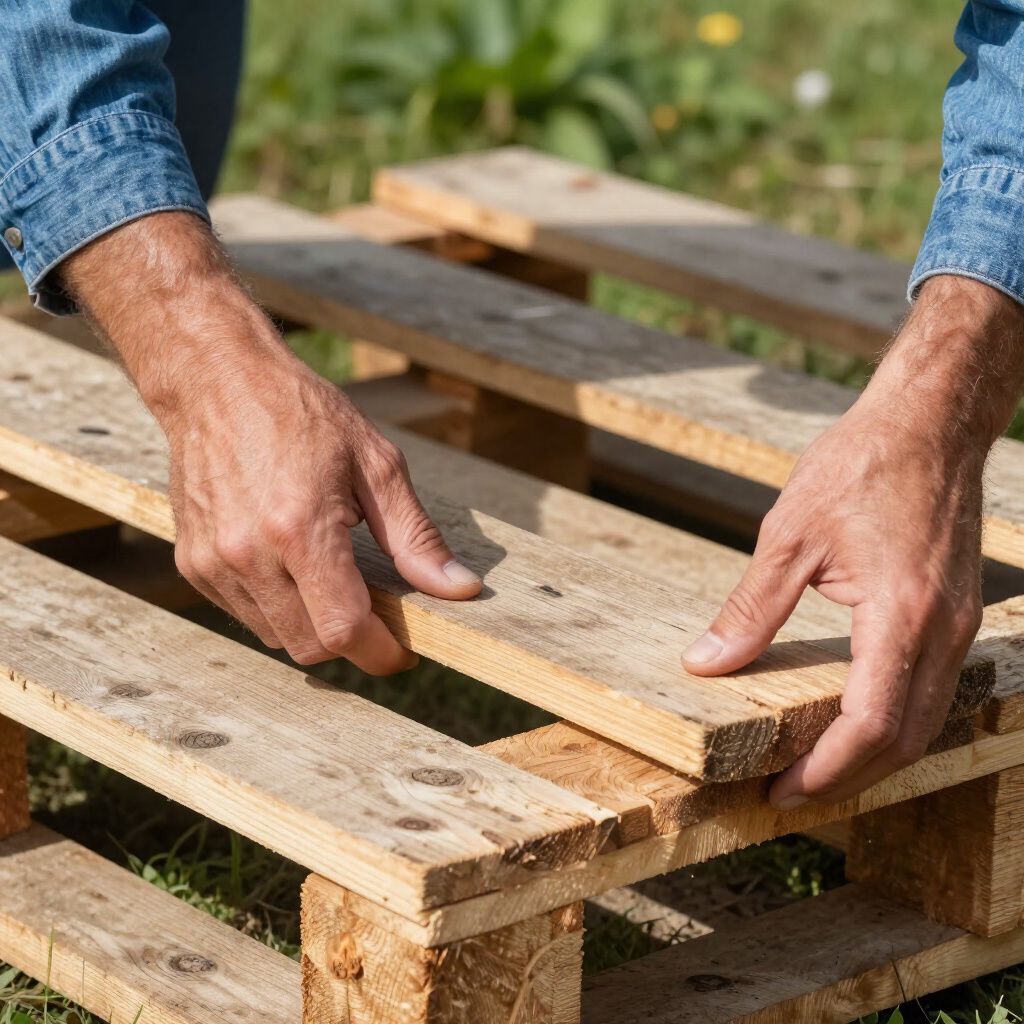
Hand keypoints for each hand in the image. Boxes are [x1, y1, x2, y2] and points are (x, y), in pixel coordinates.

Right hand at [61, 212, 480, 671]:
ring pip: (275, 638)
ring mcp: (214, 563)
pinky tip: (289, 565)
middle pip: (310, 647)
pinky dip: (276, 608)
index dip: (380, 653)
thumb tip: (460, 588)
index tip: (401, 651)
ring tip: (328, 575)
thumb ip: (416, 537)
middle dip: (350, 641)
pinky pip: (245, 616)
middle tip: (372, 609)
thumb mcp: (376, 464)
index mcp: (300, 529)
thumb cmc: (303, 415)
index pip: (344, 630)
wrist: (218, 383)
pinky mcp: (192, 565)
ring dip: (311, 626)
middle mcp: (250, 555)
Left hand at [683, 275, 1023, 806]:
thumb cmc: (860, 465)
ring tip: (814, 768)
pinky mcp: (956, 614)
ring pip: (924, 720)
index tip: (780, 791)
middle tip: (788, 793)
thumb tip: (705, 663)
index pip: (872, 725)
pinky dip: (891, 720)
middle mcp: (944, 631)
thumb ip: (750, 608)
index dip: (827, 770)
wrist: (930, 422)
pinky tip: (851, 720)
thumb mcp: (789, 534)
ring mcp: (959, 625)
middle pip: (904, 739)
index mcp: (903, 615)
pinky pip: (931, 689)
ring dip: (871, 755)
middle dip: (848, 777)